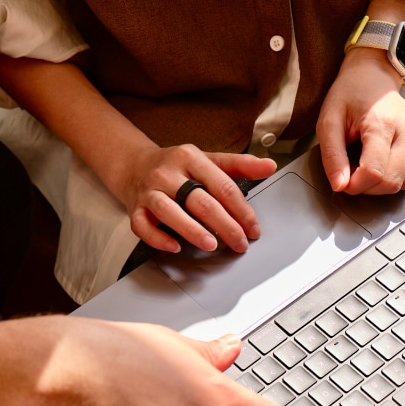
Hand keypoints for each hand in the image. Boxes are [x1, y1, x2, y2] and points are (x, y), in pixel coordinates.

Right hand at [114, 144, 276, 254]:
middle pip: (200, 201)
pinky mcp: (136, 208)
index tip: (253, 228)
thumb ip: (239, 165)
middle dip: (224, 225)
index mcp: (190, 158)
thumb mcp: (208, 160)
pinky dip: (158, 238)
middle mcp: (169, 174)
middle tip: (240, 243)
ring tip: (211, 244)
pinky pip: (142, 226)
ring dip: (192, 230)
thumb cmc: (177, 167)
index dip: (241, 210)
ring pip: (170, 211)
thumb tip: (269, 165)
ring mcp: (150, 191)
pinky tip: (174, 247)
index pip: (222, 186)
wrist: (135, 166)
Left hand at [316, 46, 404, 195]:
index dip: (356, 185)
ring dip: (386, 186)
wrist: (372, 76)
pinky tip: (387, 166)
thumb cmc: (349, 97)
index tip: (344, 180)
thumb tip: (340, 186)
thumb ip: (332, 156)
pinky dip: (402, 179)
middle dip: (369, 187)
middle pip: (391, 182)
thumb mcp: (329, 122)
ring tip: (371, 168)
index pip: (373, 172)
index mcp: (382, 124)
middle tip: (355, 172)